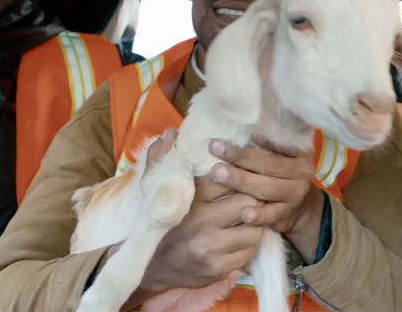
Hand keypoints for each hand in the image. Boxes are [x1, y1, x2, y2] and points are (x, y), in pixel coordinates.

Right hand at [105, 129, 264, 307]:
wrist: (147, 267)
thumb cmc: (156, 221)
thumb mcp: (153, 188)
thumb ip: (161, 158)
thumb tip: (171, 132)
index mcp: (189, 198)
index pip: (229, 177)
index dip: (239, 174)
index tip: (241, 176)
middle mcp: (201, 223)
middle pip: (248, 202)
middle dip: (253, 198)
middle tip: (252, 196)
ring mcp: (209, 248)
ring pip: (253, 229)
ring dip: (254, 224)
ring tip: (248, 219)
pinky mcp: (216, 269)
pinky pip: (248, 253)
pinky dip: (248, 246)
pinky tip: (239, 240)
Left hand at [208, 135, 325, 261]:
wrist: (302, 209)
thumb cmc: (284, 175)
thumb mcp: (284, 157)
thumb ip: (269, 145)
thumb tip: (237, 128)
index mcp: (300, 154)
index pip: (281, 143)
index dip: (261, 138)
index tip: (237, 132)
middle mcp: (301, 173)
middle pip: (269, 165)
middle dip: (240, 156)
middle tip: (215, 148)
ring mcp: (294, 195)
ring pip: (267, 188)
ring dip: (241, 181)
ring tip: (217, 174)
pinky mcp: (285, 215)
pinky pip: (271, 215)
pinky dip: (258, 215)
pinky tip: (244, 214)